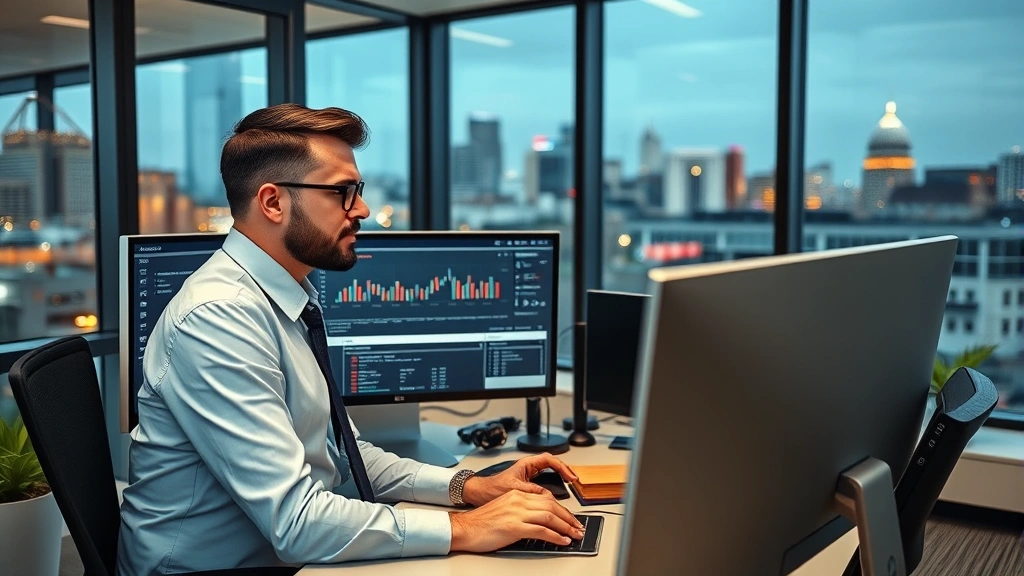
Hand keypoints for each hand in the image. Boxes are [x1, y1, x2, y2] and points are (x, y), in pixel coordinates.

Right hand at [448, 490, 585, 552]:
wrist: (465, 528)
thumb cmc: (482, 523)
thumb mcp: (505, 510)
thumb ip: (522, 511)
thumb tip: (541, 522)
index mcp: (517, 494)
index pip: (547, 499)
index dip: (563, 510)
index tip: (571, 518)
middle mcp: (519, 500)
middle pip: (552, 506)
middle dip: (569, 518)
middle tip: (578, 527)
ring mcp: (517, 513)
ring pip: (550, 517)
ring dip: (566, 527)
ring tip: (574, 535)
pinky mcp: (515, 527)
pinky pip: (541, 531)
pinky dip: (555, 536)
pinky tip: (562, 541)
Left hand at [461, 453, 578, 506]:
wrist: (479, 494)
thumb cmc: (491, 488)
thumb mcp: (514, 489)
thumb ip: (532, 492)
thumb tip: (548, 497)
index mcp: (526, 464)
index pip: (549, 460)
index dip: (562, 467)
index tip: (570, 477)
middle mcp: (528, 468)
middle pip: (552, 464)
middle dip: (565, 470)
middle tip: (574, 479)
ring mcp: (528, 476)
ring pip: (549, 472)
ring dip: (560, 477)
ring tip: (570, 483)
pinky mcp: (527, 485)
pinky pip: (545, 481)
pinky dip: (553, 486)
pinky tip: (557, 493)